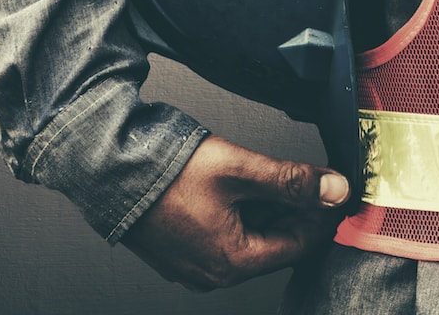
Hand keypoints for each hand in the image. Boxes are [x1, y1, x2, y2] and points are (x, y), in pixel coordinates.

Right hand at [121, 135, 349, 290]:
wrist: (103, 166)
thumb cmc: (162, 171)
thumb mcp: (237, 168)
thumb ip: (290, 179)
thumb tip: (335, 189)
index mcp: (232, 262)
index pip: (298, 244)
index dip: (319, 213)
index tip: (332, 189)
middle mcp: (210, 273)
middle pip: (271, 241)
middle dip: (289, 208)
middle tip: (299, 175)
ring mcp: (188, 264)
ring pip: (244, 237)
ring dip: (260, 208)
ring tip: (259, 172)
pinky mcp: (173, 249)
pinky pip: (217, 235)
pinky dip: (231, 212)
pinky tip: (229, 184)